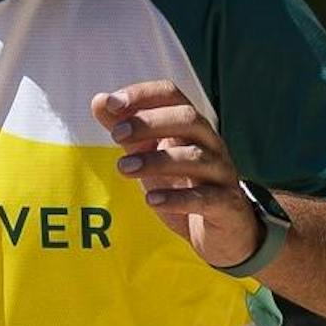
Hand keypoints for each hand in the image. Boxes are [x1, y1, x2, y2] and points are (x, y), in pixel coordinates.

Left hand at [93, 80, 262, 267]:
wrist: (224, 231)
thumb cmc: (184, 185)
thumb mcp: (150, 155)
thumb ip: (128, 130)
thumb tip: (98, 101)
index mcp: (192, 127)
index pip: (172, 95)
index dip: (142, 94)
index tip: (111, 103)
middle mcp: (211, 144)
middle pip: (189, 119)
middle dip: (150, 122)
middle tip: (117, 135)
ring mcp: (222, 174)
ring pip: (196, 157)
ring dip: (157, 160)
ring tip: (123, 168)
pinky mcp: (227, 205)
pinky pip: (206, 198)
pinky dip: (178, 198)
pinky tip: (152, 200)